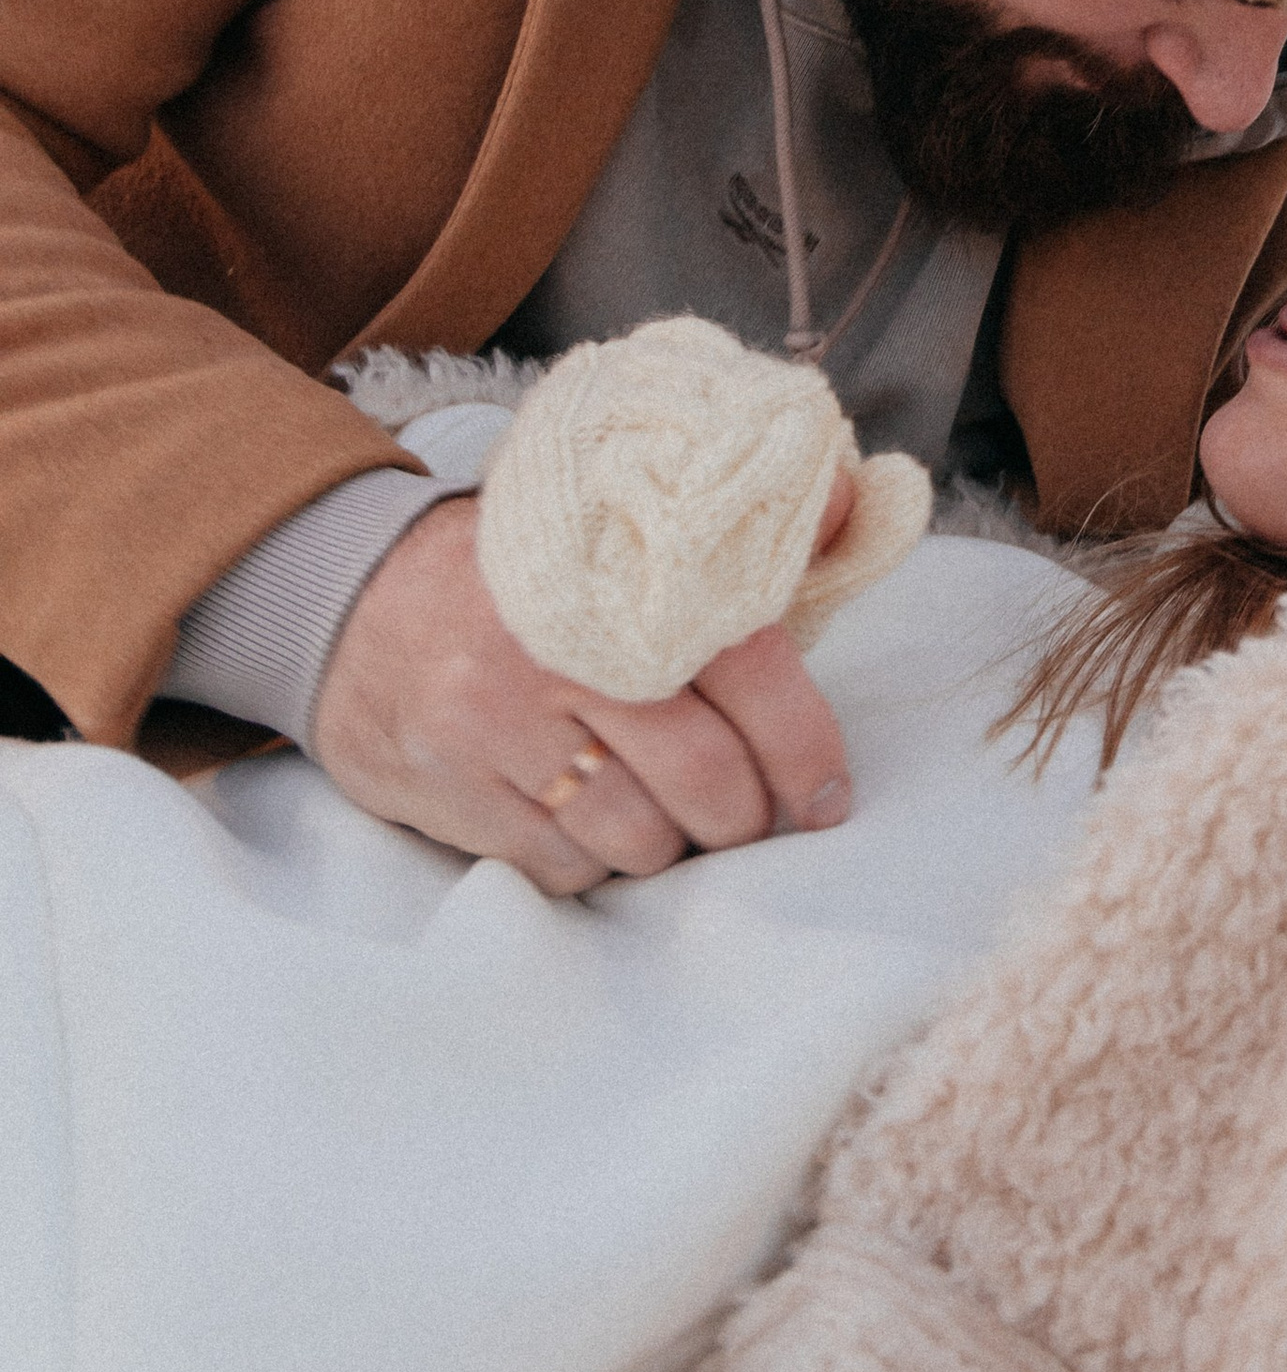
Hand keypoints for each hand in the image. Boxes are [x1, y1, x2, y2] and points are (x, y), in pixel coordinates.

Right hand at [310, 496, 852, 895]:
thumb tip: (854, 503)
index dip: (804, 747)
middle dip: (744, 817)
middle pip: (703, 777)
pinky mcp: (447, 789)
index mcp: (619, 576)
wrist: (347, 592)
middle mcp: (558, 652)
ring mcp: (495, 728)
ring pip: (636, 838)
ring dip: (670, 846)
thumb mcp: (620, 522)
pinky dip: (593, 863)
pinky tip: (589, 824)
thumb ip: (740, 527)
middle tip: (751, 817)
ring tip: (669, 818)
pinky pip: (560, 868)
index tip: (826, 795)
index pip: (752, 671)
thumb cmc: (519, 567)